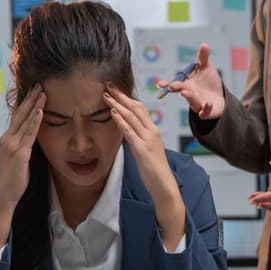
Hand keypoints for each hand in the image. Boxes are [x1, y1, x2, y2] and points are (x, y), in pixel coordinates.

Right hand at [0, 87, 44, 254]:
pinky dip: (35, 121)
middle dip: (30, 98)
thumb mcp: (18, 158)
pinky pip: (29, 134)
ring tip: (43, 92)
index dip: (26, 102)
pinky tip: (41, 111)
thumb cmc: (12, 179)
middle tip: (39, 84)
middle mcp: (8, 138)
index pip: (18, 116)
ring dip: (35, 105)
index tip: (34, 91)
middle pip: (20, 113)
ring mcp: (13, 145)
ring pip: (25, 120)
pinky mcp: (19, 153)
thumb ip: (24, 145)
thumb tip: (33, 136)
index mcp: (7, 138)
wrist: (3, 195)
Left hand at [103, 84, 184, 249]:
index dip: (127, 97)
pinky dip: (120, 121)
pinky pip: (130, 132)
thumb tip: (126, 130)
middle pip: (135, 107)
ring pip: (131, 116)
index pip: (139, 108)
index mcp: (152, 130)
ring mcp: (147, 139)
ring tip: (105, 94)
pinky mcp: (142, 150)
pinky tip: (112, 113)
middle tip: (108, 84)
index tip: (115, 89)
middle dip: (121, 95)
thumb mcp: (146, 150)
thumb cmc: (154, 170)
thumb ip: (138, 139)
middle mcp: (151, 131)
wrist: (164, 186)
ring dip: (117, 104)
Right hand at [158, 43, 225, 119]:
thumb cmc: (210, 82)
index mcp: (187, 84)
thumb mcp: (206, 68)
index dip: (167, 84)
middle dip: (177, 88)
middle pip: (182, 91)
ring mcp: (198, 103)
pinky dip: (205, 109)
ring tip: (185, 92)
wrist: (221, 97)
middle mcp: (190, 94)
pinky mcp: (207, 112)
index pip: (175, 84)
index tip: (160, 84)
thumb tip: (204, 44)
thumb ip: (203, 58)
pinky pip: (205, 112)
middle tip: (172, 85)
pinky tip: (207, 103)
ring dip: (188, 97)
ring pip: (192, 101)